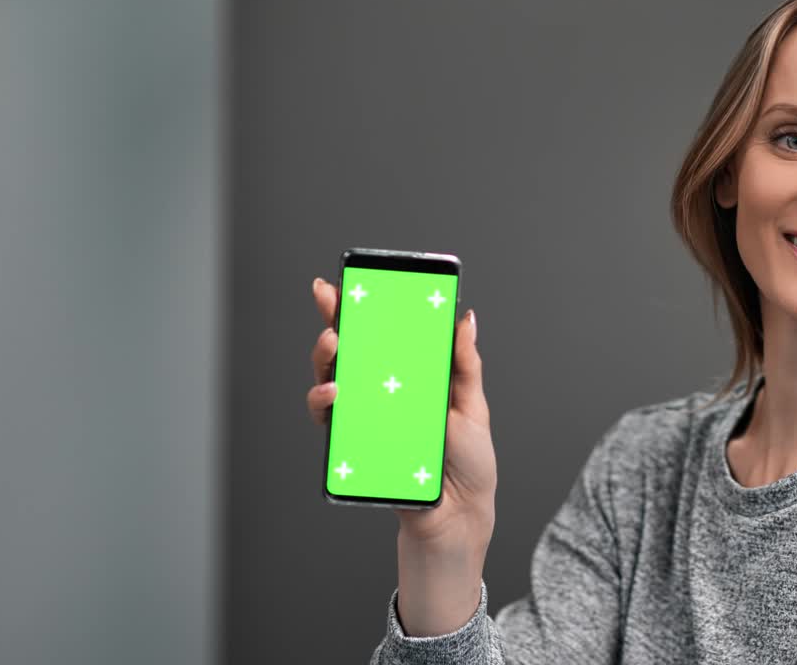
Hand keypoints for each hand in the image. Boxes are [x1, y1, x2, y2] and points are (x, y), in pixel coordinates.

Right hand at [307, 277, 496, 548]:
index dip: (359, 308)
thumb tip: (464, 317)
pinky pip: (329, 419)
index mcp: (410, 376)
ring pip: (330, 379)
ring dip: (325, 358)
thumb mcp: (473, 405)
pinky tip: (333, 393)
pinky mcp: (354, 444)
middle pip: (349, 351)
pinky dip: (324, 402)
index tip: (342, 284)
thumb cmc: (468, 460)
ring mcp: (365, 417)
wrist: (458, 512)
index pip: (381, 334)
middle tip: (333, 307)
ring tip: (334, 347)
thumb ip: (465, 363)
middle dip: (333, 322)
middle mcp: (381, 392)